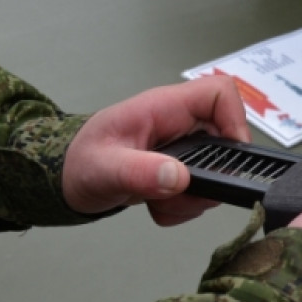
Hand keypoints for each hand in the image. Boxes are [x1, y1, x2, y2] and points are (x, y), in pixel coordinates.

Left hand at [62, 75, 250, 225]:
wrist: (65, 179)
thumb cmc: (78, 161)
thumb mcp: (104, 167)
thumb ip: (139, 172)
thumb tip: (178, 177)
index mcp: (165, 108)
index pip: (220, 93)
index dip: (236, 121)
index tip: (229, 159)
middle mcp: (181, 126)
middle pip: (226, 143)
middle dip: (210, 179)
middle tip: (182, 195)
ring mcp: (184, 150)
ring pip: (217, 174)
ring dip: (192, 199)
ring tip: (159, 201)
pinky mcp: (181, 172)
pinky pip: (202, 193)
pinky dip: (182, 208)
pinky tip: (156, 205)